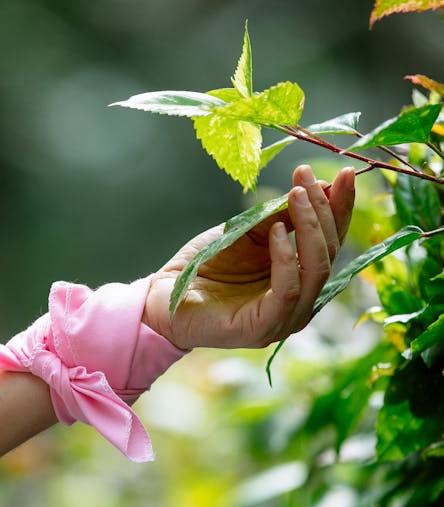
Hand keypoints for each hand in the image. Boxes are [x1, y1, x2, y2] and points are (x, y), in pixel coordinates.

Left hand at [143, 164, 355, 349]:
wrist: (164, 296)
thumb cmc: (206, 266)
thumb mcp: (249, 232)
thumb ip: (281, 217)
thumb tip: (319, 188)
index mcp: (300, 279)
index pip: (331, 242)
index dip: (341, 209)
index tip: (346, 173)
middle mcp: (299, 302)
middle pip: (329, 255)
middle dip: (324, 212)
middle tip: (307, 178)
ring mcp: (284, 319)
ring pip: (316, 272)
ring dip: (310, 229)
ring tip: (296, 196)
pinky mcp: (263, 328)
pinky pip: (287, 291)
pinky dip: (286, 258)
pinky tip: (278, 232)